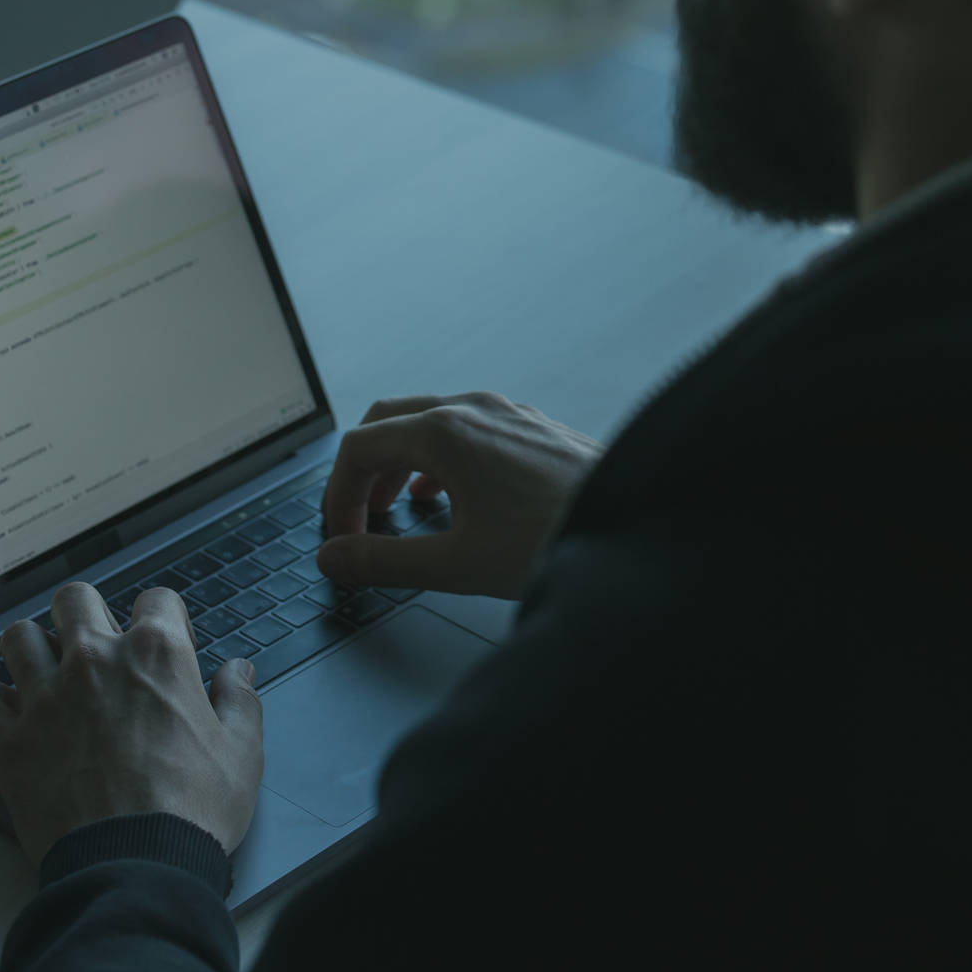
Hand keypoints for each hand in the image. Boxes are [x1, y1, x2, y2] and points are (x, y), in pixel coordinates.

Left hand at [0, 581, 264, 873]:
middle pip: (75, 598)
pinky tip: (9, 716)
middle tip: (97, 648)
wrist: (135, 866)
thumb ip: (239, 703)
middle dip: (86, 615)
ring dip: (33, 650)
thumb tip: (238, 672)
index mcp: (157, 655)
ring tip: (46, 676)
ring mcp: (45, 696)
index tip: (164, 647)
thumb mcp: (241, 755)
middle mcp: (95, 660)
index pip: (157, 599)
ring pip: (19, 637)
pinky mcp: (9, 738)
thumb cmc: (192, 811)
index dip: (164, 619)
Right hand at [317, 390, 604, 601]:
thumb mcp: (457, 563)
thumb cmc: (556, 540)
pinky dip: (437, 458)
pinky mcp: (530, 427)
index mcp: (446, 432)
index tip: (342, 540)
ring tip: (394, 511)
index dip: (338, 497)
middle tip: (358, 521)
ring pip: (427, 421)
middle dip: (363, 473)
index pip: (359, 448)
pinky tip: (447, 496)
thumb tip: (335, 559)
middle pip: (386, 423)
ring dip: (398, 463)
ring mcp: (505, 412)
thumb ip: (384, 563)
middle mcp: (473, 408)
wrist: (637, 528)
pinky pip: (465, 427)